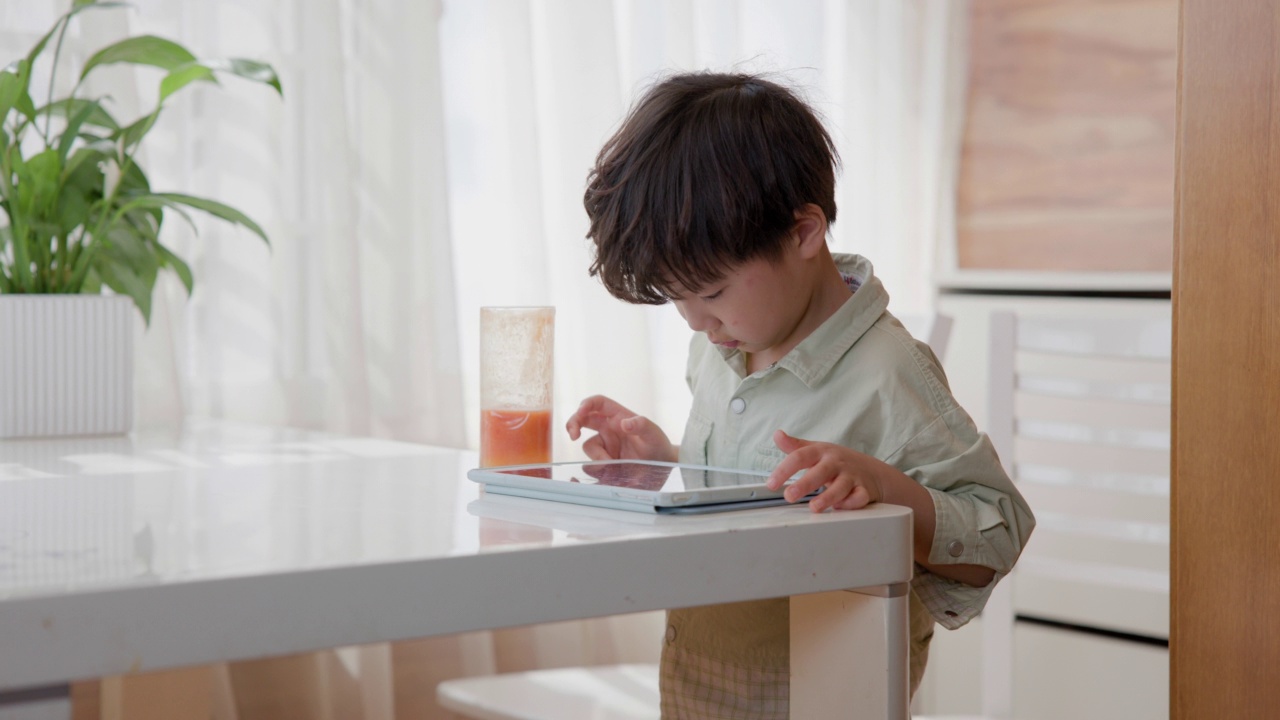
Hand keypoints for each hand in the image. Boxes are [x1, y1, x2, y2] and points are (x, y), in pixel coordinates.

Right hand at [565, 395, 676, 461]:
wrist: (662, 465)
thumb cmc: (658, 444)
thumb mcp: (653, 434)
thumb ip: (642, 425)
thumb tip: (624, 423)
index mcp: (618, 415)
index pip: (598, 402)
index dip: (586, 404)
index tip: (580, 412)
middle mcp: (608, 427)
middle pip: (583, 419)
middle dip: (573, 424)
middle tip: (573, 436)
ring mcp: (606, 444)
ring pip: (588, 445)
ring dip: (596, 455)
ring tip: (613, 463)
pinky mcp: (605, 459)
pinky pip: (594, 461)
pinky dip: (599, 466)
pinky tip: (612, 469)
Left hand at [765, 430, 885, 511]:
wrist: (874, 471)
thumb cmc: (839, 461)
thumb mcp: (817, 449)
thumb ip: (795, 446)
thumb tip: (777, 434)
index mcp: (821, 452)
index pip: (800, 457)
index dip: (784, 470)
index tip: (771, 484)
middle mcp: (836, 463)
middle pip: (820, 472)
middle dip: (804, 484)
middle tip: (789, 496)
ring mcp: (851, 476)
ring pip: (840, 486)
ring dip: (827, 497)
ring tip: (814, 507)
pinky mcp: (864, 490)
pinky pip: (859, 497)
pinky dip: (851, 503)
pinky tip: (840, 507)